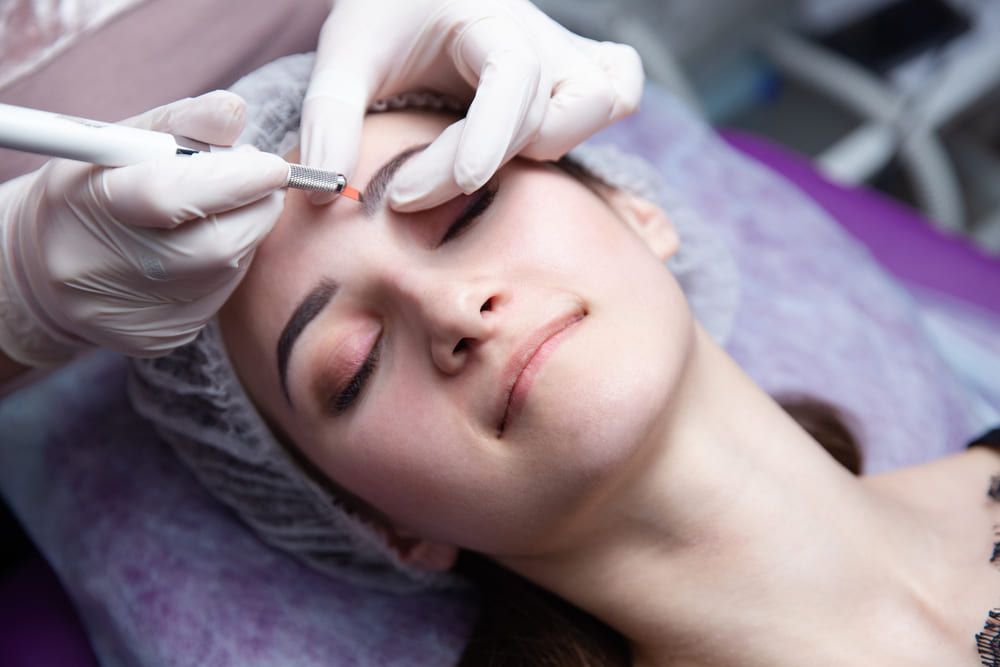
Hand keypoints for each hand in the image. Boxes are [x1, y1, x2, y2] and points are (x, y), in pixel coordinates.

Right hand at [0, 91, 288, 364]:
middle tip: (263, 181)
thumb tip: (235, 112)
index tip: (273, 164)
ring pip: (225, 273)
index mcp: (87, 205)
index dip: (236, 180)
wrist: (48, 264)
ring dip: (247, 234)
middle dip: (257, 208)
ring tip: (231, 207)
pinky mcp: (154, 338)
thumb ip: (184, 122)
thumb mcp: (126, 141)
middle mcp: (100, 269)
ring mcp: (128, 313)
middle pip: (213, 245)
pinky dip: (229, 267)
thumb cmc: (98, 186)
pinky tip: (210, 246)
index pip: (171, 195)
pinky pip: (216, 299)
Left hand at [301, 0, 643, 209]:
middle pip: (557, 107)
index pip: (511, 77)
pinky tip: (536, 144)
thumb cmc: (386, 15)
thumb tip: (328, 190)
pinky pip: (619, 92)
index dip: (484, 138)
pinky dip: (592, 124)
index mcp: (487, 18)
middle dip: (488, 159)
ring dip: (548, 147)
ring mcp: (566, 54)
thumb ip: (331, 115)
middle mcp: (540, 36)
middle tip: (412, 187)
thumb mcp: (347, 52)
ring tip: (474, 166)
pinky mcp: (576, 73)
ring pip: (605, 101)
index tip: (422, 191)